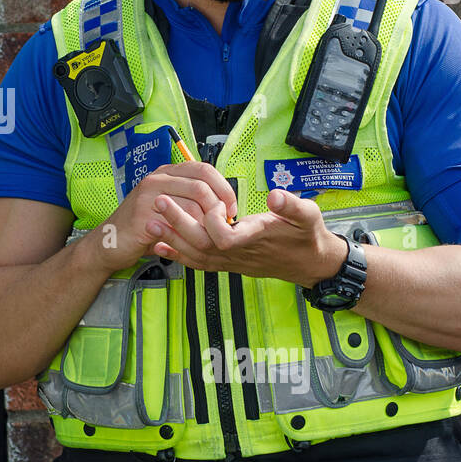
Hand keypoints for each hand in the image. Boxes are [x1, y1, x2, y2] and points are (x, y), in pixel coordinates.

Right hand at [82, 161, 238, 273]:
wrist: (110, 241)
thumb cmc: (143, 225)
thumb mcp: (168, 205)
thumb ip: (190, 197)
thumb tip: (223, 202)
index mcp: (166, 172)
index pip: (204, 169)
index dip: (224, 188)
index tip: (230, 206)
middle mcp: (157, 179)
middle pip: (202, 185)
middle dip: (219, 208)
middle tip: (223, 224)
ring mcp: (148, 196)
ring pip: (193, 205)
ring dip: (207, 224)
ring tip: (209, 234)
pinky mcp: (144, 216)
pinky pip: (178, 223)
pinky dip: (191, 234)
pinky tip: (191, 241)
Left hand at [150, 186, 347, 285]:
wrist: (310, 264)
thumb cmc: (308, 235)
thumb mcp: (308, 215)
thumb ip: (292, 206)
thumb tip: (276, 197)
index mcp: (256, 238)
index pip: (225, 238)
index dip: (212, 223)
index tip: (212, 203)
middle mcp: (239, 253)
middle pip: (202, 244)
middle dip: (178, 224)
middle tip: (159, 202)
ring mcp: (231, 261)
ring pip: (196, 255)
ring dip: (172, 239)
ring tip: (150, 222)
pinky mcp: (226, 264)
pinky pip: (198, 263)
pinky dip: (178, 255)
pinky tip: (159, 246)